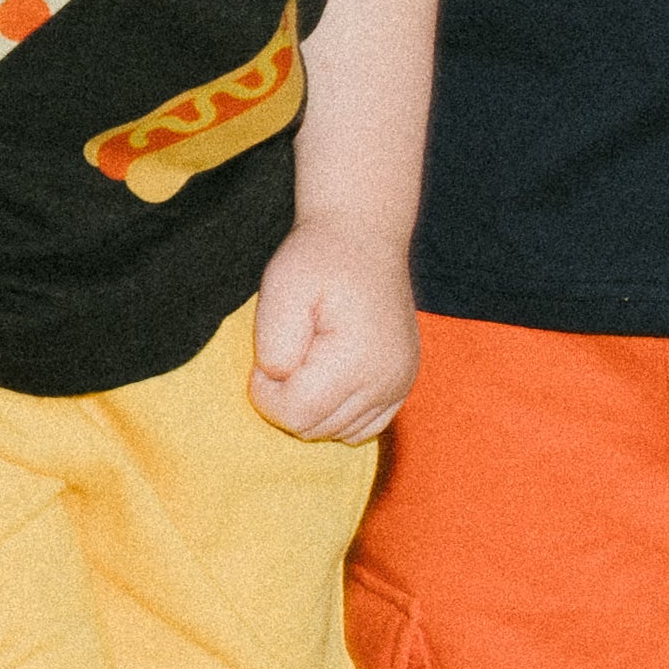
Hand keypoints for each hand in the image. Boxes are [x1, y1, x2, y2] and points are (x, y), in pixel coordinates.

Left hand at [247, 222, 419, 441]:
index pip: (295, 414)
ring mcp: (400, 384)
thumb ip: (274, 341)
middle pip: (315, 428)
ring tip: (308, 359)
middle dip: (287, 399)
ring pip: (336, 432)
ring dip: (311, 405)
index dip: (266, 392)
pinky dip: (337, 413)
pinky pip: (362, 427)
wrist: (364, 236)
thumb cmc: (318, 259)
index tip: (266, 354)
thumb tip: (279, 379)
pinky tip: (326, 378)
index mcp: (357, 359)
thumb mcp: (282, 286)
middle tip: (288, 351)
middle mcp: (387, 380)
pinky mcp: (402, 384)